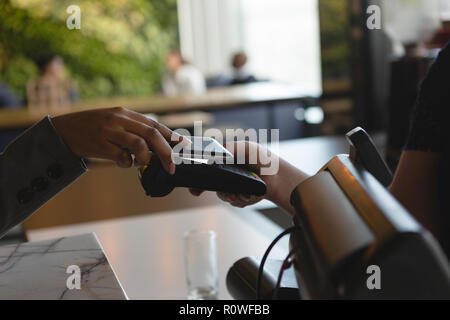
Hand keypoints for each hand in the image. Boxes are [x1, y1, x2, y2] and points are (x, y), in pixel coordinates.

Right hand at [52, 107, 185, 171]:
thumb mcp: (114, 121)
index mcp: (125, 113)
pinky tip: (122, 163)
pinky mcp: (100, 144)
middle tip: (171, 166)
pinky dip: (126, 163)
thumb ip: (133, 129)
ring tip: (141, 163)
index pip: (154, 124)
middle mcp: (119, 119)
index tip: (183, 146)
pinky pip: (121, 156)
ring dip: (145, 158)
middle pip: (151, 134)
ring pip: (139, 144)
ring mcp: (109, 131)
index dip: (171, 136)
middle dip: (166, 152)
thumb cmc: (92, 127)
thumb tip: (157, 144)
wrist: (63, 130)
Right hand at [189, 141, 309, 214]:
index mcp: (226, 161)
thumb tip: (211, 153)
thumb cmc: (264, 159)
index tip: (194, 189)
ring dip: (232, 196)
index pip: (207, 170)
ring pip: (223, 195)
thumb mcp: (244, 148)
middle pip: (212, 186)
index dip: (198, 180)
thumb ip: (227, 149)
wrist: (279, 177)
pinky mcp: (242, 197)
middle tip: (226, 192)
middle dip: (218, 190)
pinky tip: (249, 194)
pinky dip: (241, 199)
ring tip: (243, 193)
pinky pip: (234, 202)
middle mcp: (228, 174)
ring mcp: (235, 187)